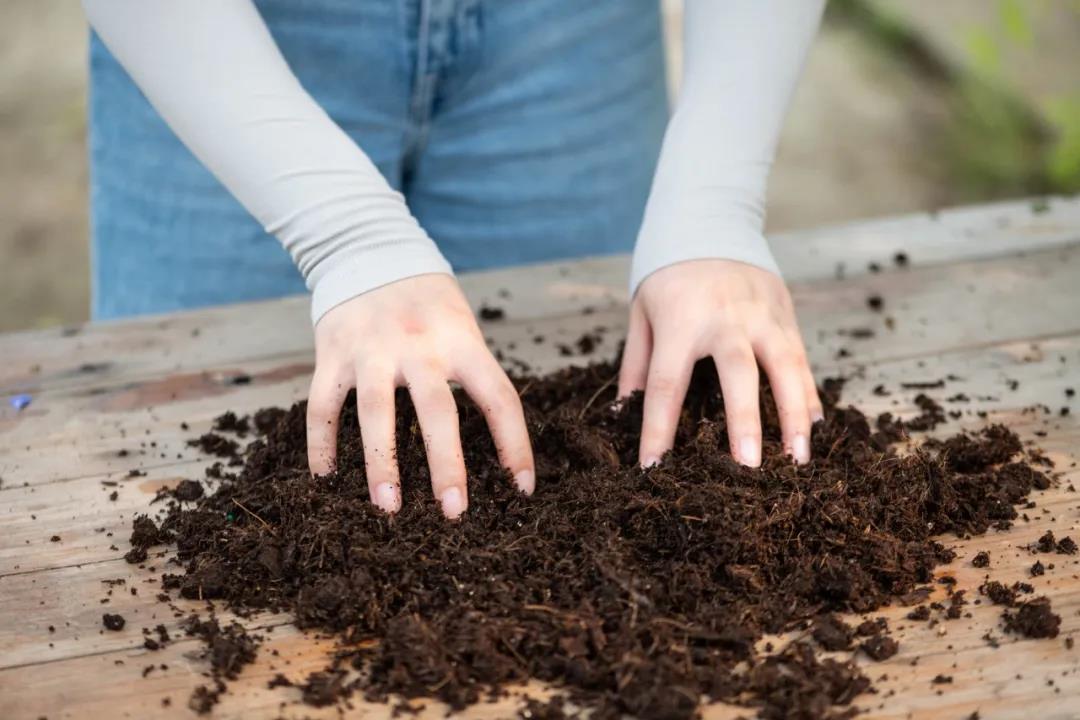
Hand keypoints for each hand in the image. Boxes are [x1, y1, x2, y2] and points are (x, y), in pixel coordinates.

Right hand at [306, 274, 534, 517]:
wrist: (368, 249)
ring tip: (388, 508)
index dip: (515, 445)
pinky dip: (321, 445)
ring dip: (381, 463)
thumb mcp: (462, 327)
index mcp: (461, 341)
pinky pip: (323, 406)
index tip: (521, 489)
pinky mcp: (331, 354)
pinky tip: (326, 481)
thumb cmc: (427, 304)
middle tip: (454, 512)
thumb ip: (473, 375)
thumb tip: (495, 446)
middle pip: (436, 410)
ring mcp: (371, 350)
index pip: (499, 398)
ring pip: (375, 412)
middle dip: (446, 464)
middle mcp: (418, 345)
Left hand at [618, 259, 821, 467]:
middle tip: (748, 467)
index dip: (658, 430)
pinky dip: (808, 394)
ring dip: (793, 417)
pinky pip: (801, 358)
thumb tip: (623, 410)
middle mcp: (725, 320)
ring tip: (796, 460)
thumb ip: (636, 363)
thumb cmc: (668, 277)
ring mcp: (761, 316)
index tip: (654, 469)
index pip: (667, 385)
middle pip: (738, 376)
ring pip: (785, 369)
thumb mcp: (641, 312)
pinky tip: (813, 427)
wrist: (709, 221)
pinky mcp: (785, 313)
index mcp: (681, 323)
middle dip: (745, 423)